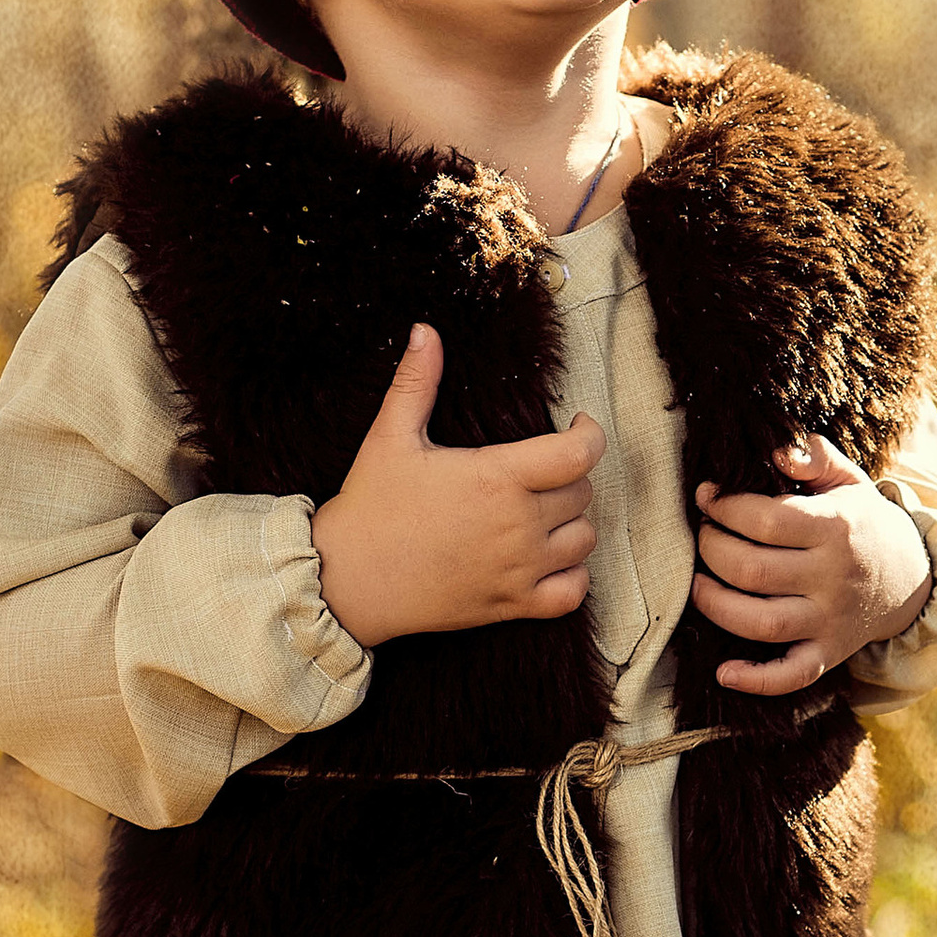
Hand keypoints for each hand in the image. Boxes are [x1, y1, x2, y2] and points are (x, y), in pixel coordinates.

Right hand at [311, 324, 604, 643]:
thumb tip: (425, 331)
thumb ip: (416, 381)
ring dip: (573, 522)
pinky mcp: (512, 605)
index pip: (579, 453)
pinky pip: (573, 593)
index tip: (576, 426)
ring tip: (544, 511)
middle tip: (539, 470)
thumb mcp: (390, 437)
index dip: (589, 433)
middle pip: (582, 493)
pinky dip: (573, 576)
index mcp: (497, 478)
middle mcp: (518, 525)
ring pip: (584, 539)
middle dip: (568, 476)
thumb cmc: (370, 508)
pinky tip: (551, 559)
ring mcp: (518, 569)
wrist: (347, 580)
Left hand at [692, 435, 932, 697]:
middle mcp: (833, 577)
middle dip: (711, 550)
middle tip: (703, 537)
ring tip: (697, 584)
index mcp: (836, 528)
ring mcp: (831, 620)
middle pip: (752, 570)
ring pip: (761, 623)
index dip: (723, 507)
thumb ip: (814, 456)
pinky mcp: (829, 654)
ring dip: (715, 605)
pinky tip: (724, 671)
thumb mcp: (848, 480)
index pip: (765, 519)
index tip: (707, 499)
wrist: (911, 578)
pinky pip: (791, 676)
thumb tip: (777, 453)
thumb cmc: (862, 523)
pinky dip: (756, 679)